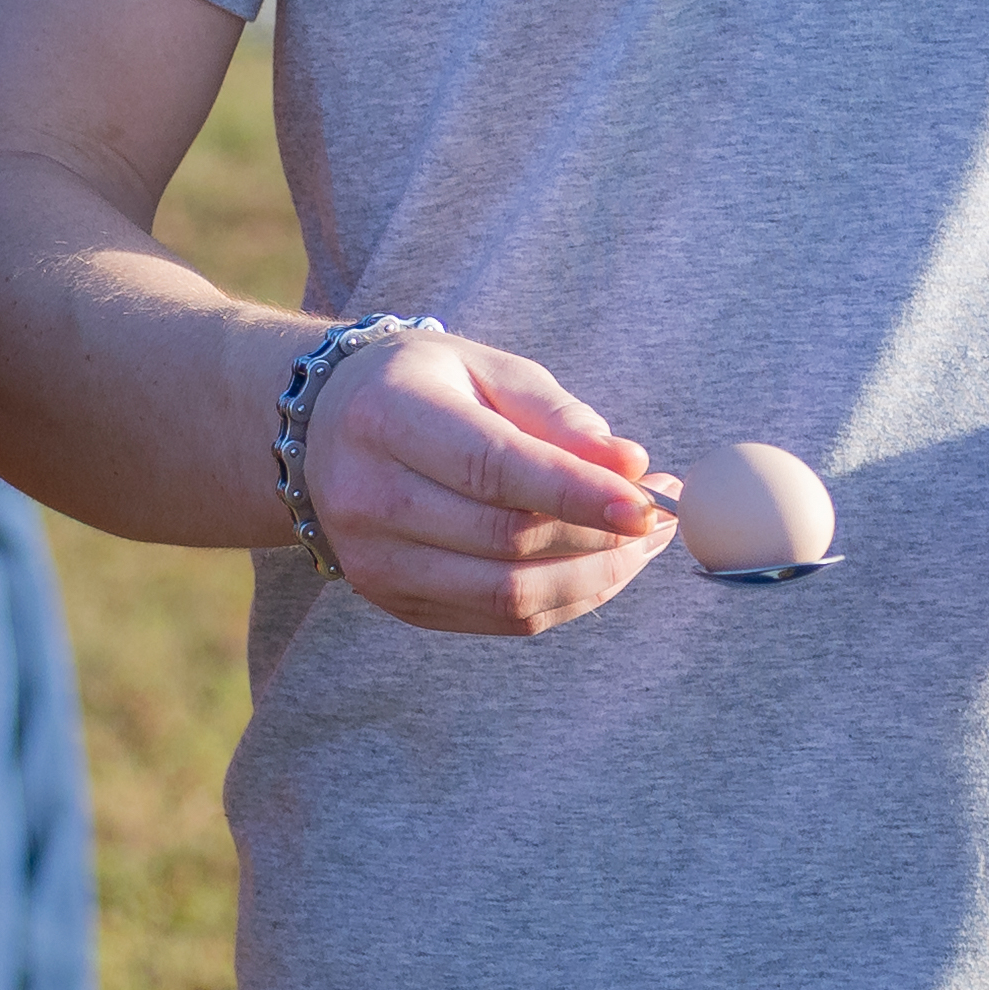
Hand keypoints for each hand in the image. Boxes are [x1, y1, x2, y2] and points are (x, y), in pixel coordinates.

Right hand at [312, 328, 673, 639]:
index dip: (575, 492)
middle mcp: (368, 497)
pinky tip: (600, 565)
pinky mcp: (395, 603)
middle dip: (602, 537)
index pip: (492, 468)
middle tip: (662, 512)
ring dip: (596, 577)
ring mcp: (376, 561)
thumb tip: (631, 467)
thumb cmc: (423, 387)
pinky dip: (565, 598)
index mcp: (387, 419)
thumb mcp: (487, 370)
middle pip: (506, 540)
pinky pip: (501, 619)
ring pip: (509, 594)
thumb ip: (559, 417)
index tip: (647, 504)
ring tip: (642, 543)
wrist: (326, 432)